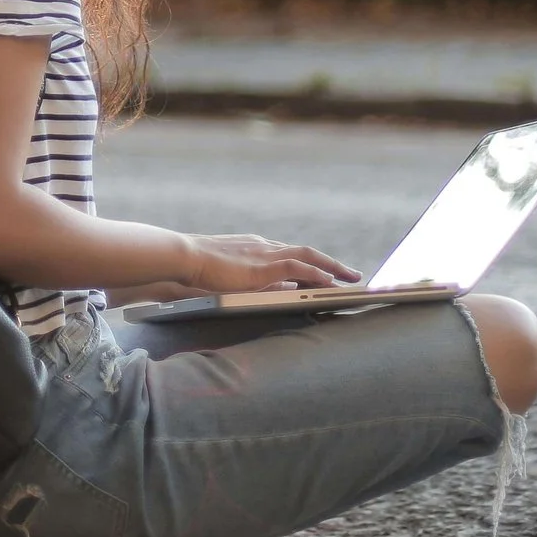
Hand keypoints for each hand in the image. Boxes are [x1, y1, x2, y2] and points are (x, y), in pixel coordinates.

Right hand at [177, 233, 359, 293]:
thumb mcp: (229, 275)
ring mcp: (264, 254)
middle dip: (332, 264)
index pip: (292, 253)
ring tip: (351, 279)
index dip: (312, 263)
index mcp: (256, 248)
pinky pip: (297, 266)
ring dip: (332, 267)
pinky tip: (330, 283)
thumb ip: (251, 280)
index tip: (327, 271)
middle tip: (352, 274)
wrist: (184, 257)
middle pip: (307, 252)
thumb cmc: (197, 268)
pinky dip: (316, 273)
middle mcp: (265, 247)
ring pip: (308, 256)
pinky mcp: (261, 267)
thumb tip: (275, 288)